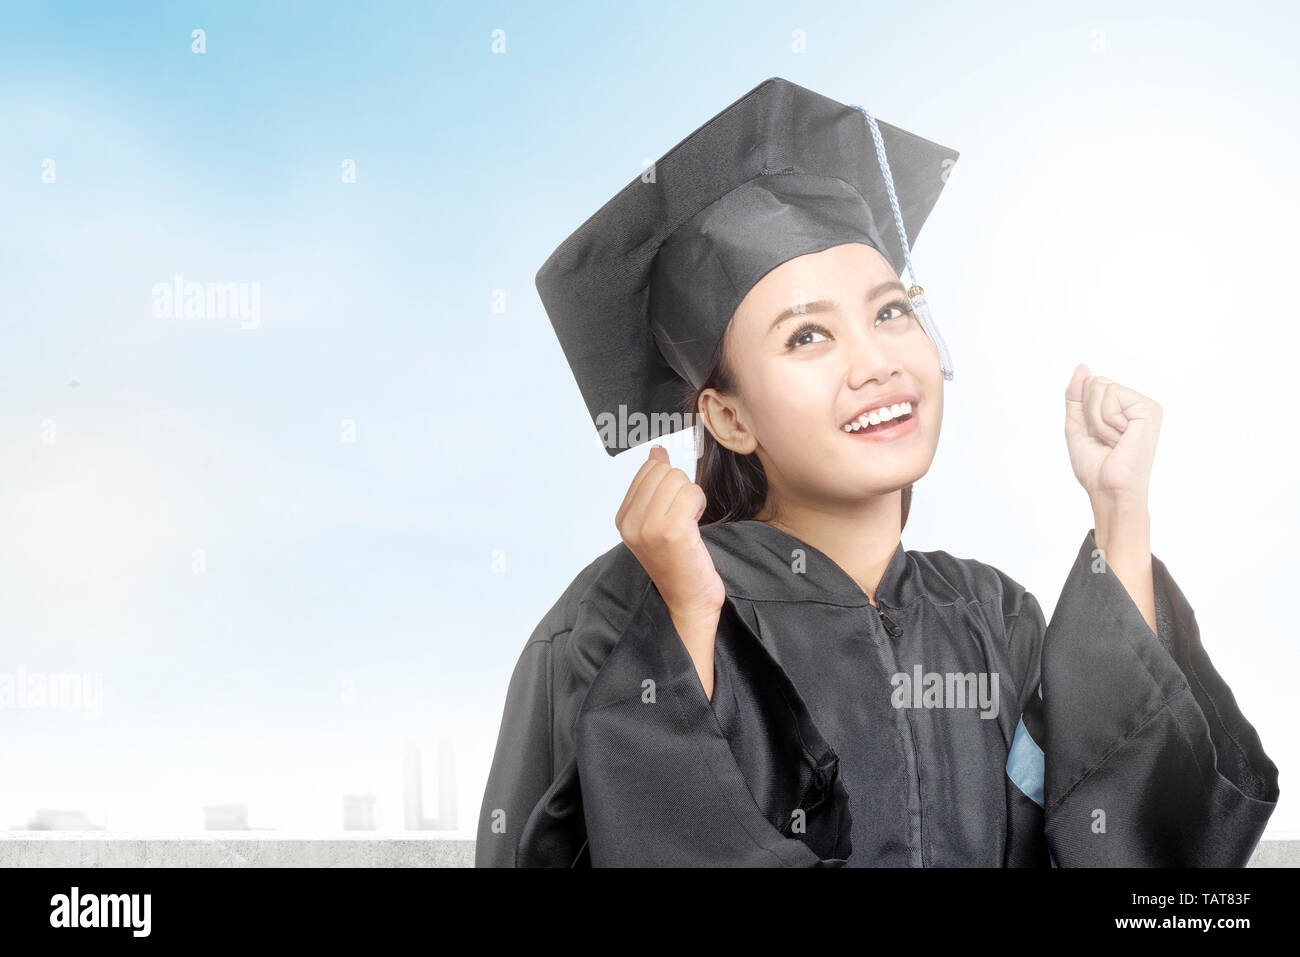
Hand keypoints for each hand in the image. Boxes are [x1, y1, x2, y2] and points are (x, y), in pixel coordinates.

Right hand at [615, 445, 725, 623]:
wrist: (689, 601)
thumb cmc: (679, 563)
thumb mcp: (658, 521)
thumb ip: (654, 486)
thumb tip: (657, 452)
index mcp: (623, 519)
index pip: (648, 470)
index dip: (669, 484)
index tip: (674, 509)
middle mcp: (631, 523)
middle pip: (664, 472)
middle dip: (681, 488)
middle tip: (684, 518)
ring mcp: (649, 527)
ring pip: (678, 479)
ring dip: (692, 497)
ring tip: (689, 524)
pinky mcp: (671, 531)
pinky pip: (691, 492)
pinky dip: (699, 504)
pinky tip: (696, 527)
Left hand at [1064, 364, 1161, 509]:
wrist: (1108, 489)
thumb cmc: (1096, 465)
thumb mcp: (1077, 424)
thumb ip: (1077, 396)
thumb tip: (1082, 368)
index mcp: (1122, 407)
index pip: (1091, 385)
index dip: (1083, 410)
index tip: (1097, 434)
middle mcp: (1136, 403)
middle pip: (1095, 382)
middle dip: (1089, 413)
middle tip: (1105, 438)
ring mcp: (1145, 405)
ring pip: (1101, 387)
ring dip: (1097, 419)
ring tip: (1113, 439)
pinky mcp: (1149, 409)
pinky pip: (1111, 396)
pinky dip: (1106, 420)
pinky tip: (1120, 438)